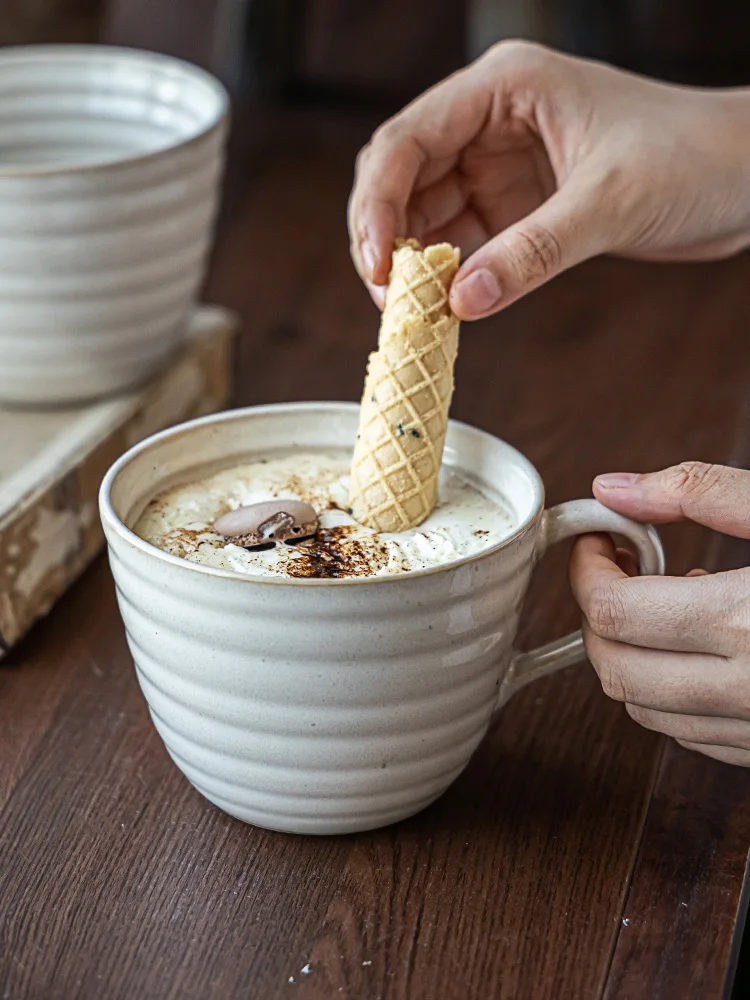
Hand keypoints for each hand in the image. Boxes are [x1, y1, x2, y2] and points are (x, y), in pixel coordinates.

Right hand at [348, 41, 749, 317]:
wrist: (743, 179)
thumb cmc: (693, 157)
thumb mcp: (610, 202)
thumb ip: (533, 252)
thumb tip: (461, 302)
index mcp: (505, 88)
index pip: (409, 139)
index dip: (378, 202)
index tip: (375, 263)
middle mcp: (491, 123)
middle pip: (402, 177)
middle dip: (383, 237)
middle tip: (386, 297)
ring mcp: (499, 166)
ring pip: (423, 215)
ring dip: (408, 262)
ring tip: (407, 311)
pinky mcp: (515, 207)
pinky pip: (459, 243)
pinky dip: (443, 276)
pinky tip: (438, 306)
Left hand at [570, 462, 749, 764]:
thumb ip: (703, 492)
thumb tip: (616, 489)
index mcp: (747, 621)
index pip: (614, 612)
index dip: (588, 571)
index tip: (598, 543)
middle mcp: (749, 690)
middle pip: (614, 668)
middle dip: (599, 615)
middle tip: (620, 573)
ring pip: (645, 710)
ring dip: (631, 656)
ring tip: (668, 605)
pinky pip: (691, 734)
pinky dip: (672, 693)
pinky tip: (705, 649)